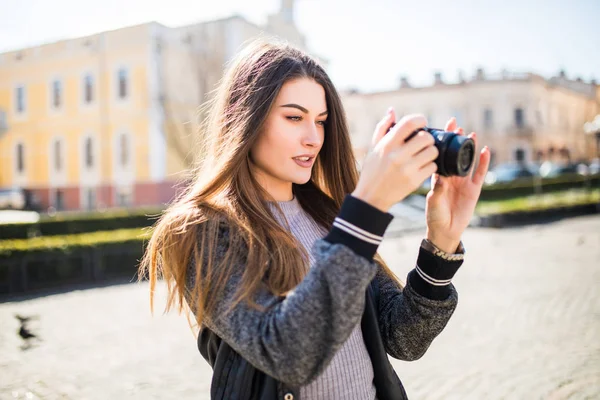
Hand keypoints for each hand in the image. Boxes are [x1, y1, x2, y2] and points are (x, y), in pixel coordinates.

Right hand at [352, 108, 438, 212]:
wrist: (371, 197)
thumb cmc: (372, 171)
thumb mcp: (373, 148)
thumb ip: (382, 128)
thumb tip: (392, 111)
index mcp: (387, 144)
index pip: (409, 123)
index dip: (420, 119)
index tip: (422, 123)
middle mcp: (397, 155)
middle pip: (426, 137)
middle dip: (428, 138)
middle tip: (424, 142)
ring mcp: (407, 169)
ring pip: (432, 152)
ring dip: (431, 152)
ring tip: (423, 155)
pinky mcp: (414, 181)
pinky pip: (432, 167)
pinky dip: (430, 166)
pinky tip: (422, 167)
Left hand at [425, 118, 490, 252]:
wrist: (446, 230)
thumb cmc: (435, 216)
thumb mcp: (434, 200)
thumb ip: (438, 188)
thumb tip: (441, 176)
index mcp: (438, 177)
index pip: (438, 156)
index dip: (439, 143)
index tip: (439, 129)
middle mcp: (451, 176)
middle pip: (454, 154)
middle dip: (454, 139)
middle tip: (454, 124)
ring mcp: (463, 182)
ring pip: (467, 160)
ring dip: (469, 147)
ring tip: (470, 133)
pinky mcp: (474, 189)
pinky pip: (480, 173)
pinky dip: (484, 162)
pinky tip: (486, 150)